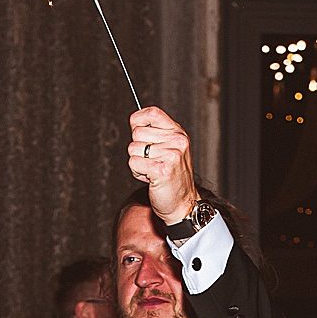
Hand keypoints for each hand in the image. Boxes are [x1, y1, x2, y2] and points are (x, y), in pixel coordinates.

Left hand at [127, 107, 199, 224]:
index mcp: (178, 133)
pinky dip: (137, 173)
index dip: (138, 121)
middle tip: (152, 161)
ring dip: (137, 163)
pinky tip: (151, 178)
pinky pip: (133, 163)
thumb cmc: (173, 177)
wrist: (183, 204)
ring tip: (152, 170)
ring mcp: (171, 155)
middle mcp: (176, 141)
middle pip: (137, 133)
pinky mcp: (162, 169)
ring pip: (133, 149)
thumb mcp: (169, 148)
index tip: (140, 134)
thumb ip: (155, 134)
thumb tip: (134, 122)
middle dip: (138, 149)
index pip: (151, 113)